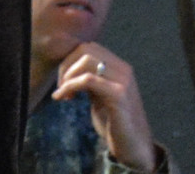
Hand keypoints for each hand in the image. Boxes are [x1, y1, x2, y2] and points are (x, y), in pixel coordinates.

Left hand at [52, 42, 158, 172]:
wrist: (134, 147)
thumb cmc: (115, 124)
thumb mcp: (100, 97)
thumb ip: (91, 81)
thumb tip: (72, 71)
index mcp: (119, 68)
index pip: (89, 48)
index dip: (70, 60)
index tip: (62, 81)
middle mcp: (123, 69)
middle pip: (86, 49)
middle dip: (66, 65)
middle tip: (60, 87)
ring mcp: (123, 80)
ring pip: (87, 59)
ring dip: (68, 75)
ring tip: (62, 94)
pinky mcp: (119, 95)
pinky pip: (88, 79)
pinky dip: (70, 86)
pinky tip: (64, 98)